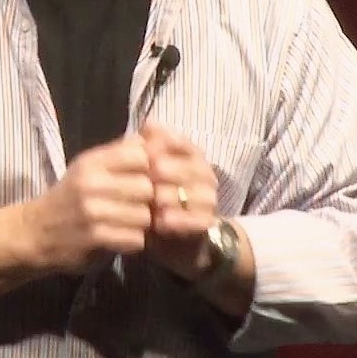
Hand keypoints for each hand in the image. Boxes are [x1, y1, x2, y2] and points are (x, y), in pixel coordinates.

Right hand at [23, 136, 153, 274]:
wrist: (34, 233)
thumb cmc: (70, 197)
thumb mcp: (90, 167)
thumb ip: (122, 152)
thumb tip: (157, 131)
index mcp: (92, 161)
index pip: (140, 155)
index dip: (148, 168)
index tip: (142, 178)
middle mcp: (90, 182)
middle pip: (146, 187)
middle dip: (148, 199)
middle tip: (138, 206)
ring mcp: (91, 211)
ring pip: (144, 215)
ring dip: (142, 224)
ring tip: (129, 223)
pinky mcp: (93, 238)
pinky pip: (134, 239)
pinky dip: (132, 241)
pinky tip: (121, 238)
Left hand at [141, 120, 218, 281]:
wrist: (174, 234)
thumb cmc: (156, 193)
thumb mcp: (147, 168)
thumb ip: (147, 145)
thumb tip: (150, 123)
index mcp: (191, 154)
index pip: (182, 141)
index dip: (164, 144)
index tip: (147, 150)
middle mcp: (205, 173)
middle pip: (192, 166)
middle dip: (170, 169)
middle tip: (151, 173)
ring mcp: (209, 199)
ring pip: (196, 193)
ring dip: (174, 196)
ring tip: (154, 200)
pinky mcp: (208, 223)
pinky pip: (198, 220)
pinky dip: (181, 220)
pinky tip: (162, 221)